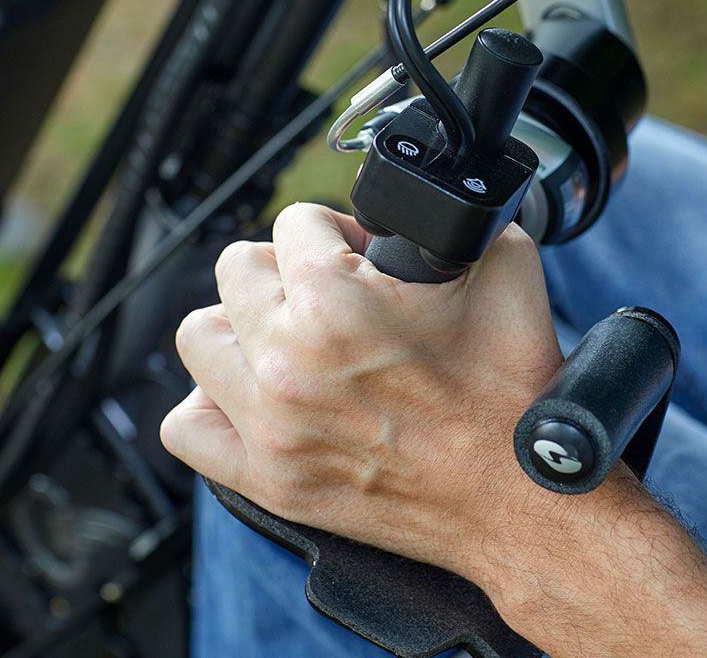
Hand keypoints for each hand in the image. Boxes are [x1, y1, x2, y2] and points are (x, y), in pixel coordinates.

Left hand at [160, 203, 561, 580]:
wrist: (519, 498)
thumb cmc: (514, 395)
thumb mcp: (506, 269)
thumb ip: (452, 220)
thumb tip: (420, 207)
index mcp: (337, 304)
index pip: (294, 223)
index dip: (337, 229)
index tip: (361, 253)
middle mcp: (288, 362)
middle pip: (237, 269)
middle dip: (286, 269)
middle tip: (331, 292)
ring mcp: (270, 426)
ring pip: (200, 337)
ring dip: (240, 326)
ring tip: (286, 337)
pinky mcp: (268, 479)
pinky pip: (187, 427)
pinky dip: (212, 402)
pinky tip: (254, 394)